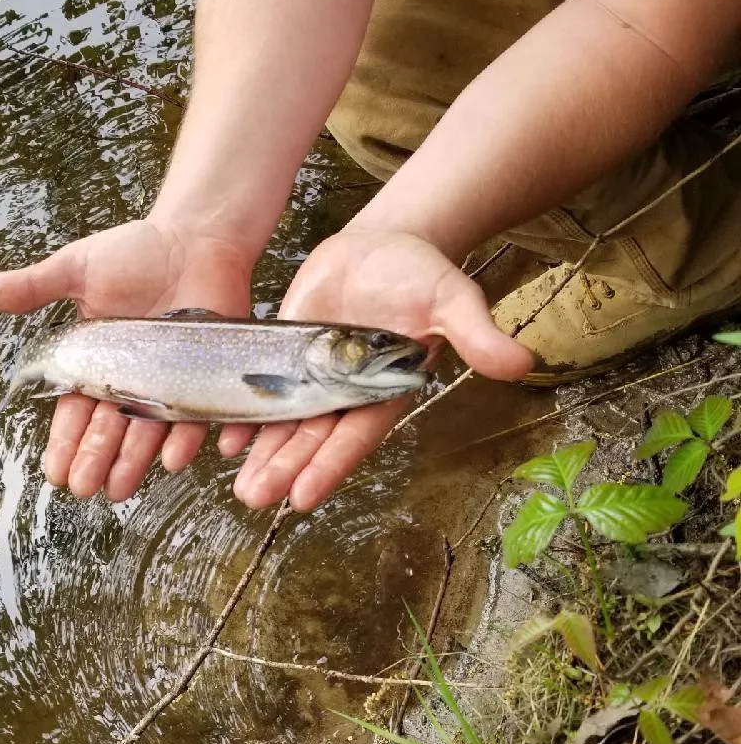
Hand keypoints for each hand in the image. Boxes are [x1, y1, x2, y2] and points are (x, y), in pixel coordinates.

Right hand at [0, 219, 251, 500]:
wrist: (196, 239)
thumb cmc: (138, 252)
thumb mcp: (79, 267)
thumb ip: (35, 285)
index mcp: (96, 362)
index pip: (75, 410)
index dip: (64, 441)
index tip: (54, 471)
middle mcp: (130, 380)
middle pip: (109, 429)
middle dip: (94, 459)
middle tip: (83, 486)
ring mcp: (169, 383)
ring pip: (147, 432)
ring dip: (133, 461)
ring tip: (118, 488)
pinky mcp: (205, 379)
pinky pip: (197, 414)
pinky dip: (186, 437)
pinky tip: (173, 458)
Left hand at [225, 230, 533, 510]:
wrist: (384, 244)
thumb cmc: (424, 274)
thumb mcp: (451, 298)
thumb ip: (476, 332)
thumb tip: (522, 363)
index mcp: (383, 391)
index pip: (354, 436)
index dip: (329, 465)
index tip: (302, 497)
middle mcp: (346, 392)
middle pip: (312, 438)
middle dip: (285, 468)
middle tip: (255, 499)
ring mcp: (314, 375)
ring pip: (286, 423)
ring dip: (263, 453)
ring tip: (240, 487)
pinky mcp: (287, 353)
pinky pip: (264, 389)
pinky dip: (245, 413)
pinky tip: (221, 436)